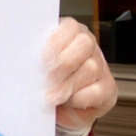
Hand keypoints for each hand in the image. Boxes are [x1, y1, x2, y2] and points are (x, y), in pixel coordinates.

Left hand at [44, 17, 116, 135]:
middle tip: (46, 79)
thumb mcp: (37, 65)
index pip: (70, 27)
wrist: (58, 109)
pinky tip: (66, 102)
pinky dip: (79, 98)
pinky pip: (98, 91)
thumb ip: (35, 59)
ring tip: (50, 96)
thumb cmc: (45, 81)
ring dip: (68, 84)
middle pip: (84, 44)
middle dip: (63, 63)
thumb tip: (27, 63)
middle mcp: (88, 46)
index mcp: (70, 33)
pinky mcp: (108, 89)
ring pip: (91, 67)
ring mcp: (101, 66)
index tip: (41, 59)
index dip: (55, 42)